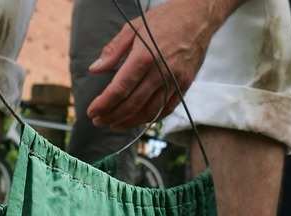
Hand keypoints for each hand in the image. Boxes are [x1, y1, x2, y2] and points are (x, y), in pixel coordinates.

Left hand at [86, 0, 229, 129]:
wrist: (198, 16)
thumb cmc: (163, 19)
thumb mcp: (133, 27)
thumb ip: (113, 50)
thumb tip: (94, 70)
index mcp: (144, 56)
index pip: (120, 88)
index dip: (104, 104)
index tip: (92, 112)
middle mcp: (161, 72)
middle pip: (132, 104)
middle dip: (112, 116)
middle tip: (98, 121)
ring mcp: (175, 80)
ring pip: (149, 111)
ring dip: (129, 122)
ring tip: (114, 124)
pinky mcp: (185, 85)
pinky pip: (166, 109)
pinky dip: (150, 118)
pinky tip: (137, 120)